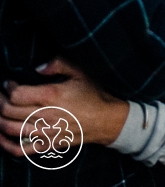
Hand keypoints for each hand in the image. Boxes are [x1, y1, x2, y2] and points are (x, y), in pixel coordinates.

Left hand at [0, 58, 128, 153]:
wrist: (105, 119)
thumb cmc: (92, 94)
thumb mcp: (79, 72)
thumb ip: (58, 64)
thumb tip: (38, 67)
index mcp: (51, 95)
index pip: (17, 94)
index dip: (8, 87)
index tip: (8, 83)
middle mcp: (44, 115)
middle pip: (9, 111)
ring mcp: (44, 133)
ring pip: (10, 129)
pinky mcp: (46, 145)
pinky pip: (20, 150)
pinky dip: (5, 144)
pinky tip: (1, 136)